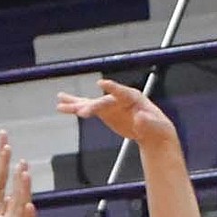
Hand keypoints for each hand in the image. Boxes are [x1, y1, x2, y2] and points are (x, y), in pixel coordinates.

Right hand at [57, 77, 176, 147]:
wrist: (152, 131)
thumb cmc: (156, 126)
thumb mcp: (156, 125)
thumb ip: (148, 121)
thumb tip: (140, 117)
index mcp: (133, 98)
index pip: (120, 92)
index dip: (112, 88)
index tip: (102, 85)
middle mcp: (117, 98)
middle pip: (102, 101)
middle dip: (91, 106)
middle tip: (81, 112)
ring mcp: (109, 105)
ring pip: (90, 103)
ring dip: (75, 104)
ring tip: (60, 102)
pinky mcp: (103, 112)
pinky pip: (87, 109)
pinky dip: (74, 108)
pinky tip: (62, 107)